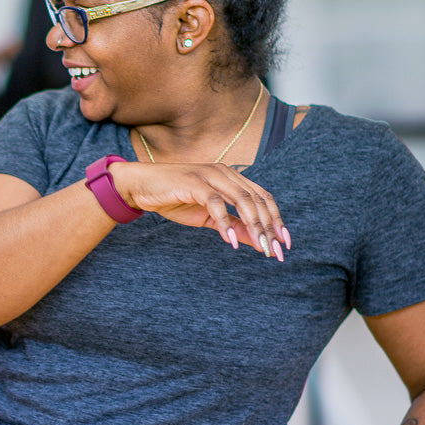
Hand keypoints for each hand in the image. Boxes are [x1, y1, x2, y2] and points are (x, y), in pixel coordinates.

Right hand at [109, 161, 289, 258]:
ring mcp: (210, 176)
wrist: (140, 187)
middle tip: (276, 251)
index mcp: (231, 178)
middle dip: (269, 227)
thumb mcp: (207, 218)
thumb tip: (256, 240)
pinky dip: (225, 222)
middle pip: (257, 200)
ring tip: (261, 247)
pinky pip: (216, 203)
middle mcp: (225, 173)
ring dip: (254, 226)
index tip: (284, 242)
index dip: (276, 219)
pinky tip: (230, 241)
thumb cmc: (174, 199)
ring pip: (242, 200)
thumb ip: (232, 225)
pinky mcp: (194, 183)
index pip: (262, 197)